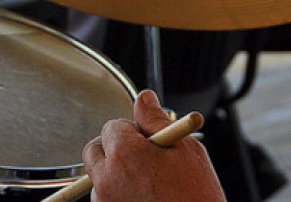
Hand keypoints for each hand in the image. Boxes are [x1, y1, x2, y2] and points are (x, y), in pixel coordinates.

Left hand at [83, 90, 225, 201]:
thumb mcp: (185, 149)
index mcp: (124, 153)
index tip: (150, 142)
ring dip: (116, 174)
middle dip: (113, 148)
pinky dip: (118, 195)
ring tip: (149, 185)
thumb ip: (156, 119)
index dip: (133, 131)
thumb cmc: (196, 196)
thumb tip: (144, 98)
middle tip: (142, 157)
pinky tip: (145, 198)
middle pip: (95, 150)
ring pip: (99, 176)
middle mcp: (106, 178)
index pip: (112, 127)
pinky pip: (105, 199)